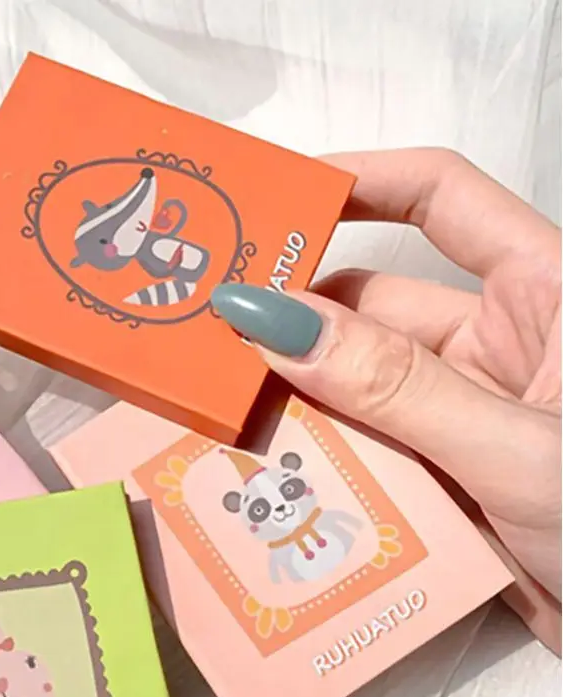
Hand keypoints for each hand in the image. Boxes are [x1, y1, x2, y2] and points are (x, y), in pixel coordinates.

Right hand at [211, 148, 560, 652]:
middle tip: (203, 336)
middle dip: (293, 323)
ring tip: (214, 411)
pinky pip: (363, 454)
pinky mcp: (441, 479)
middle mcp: (495, 345)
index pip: (441, 197)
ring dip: (297, 405)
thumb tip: (272, 322)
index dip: (356, 182)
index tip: (270, 199)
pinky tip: (262, 475)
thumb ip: (393, 386)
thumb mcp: (512, 446)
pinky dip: (318, 462)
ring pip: (356, 390)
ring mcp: (462, 416)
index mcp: (542, 294)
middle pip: (371, 310)